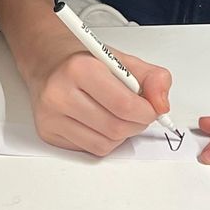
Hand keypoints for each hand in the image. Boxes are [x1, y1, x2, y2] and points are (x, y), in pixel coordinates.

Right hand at [17, 24, 172, 157]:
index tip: (151, 108)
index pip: (125, 105)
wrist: (48, 61)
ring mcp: (50, 116)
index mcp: (80, 68)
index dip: (147, 112)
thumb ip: (153, 78)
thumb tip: (161, 105)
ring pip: (105, 144)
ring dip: (121, 134)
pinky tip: (99, 122)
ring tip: (116, 115)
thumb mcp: (123, 59)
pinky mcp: (48, 133)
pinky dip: (104, 140)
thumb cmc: (85, 60)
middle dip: (136, 124)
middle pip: (116, 128)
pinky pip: (91, 149)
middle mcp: (60, 93)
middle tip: (137, 112)